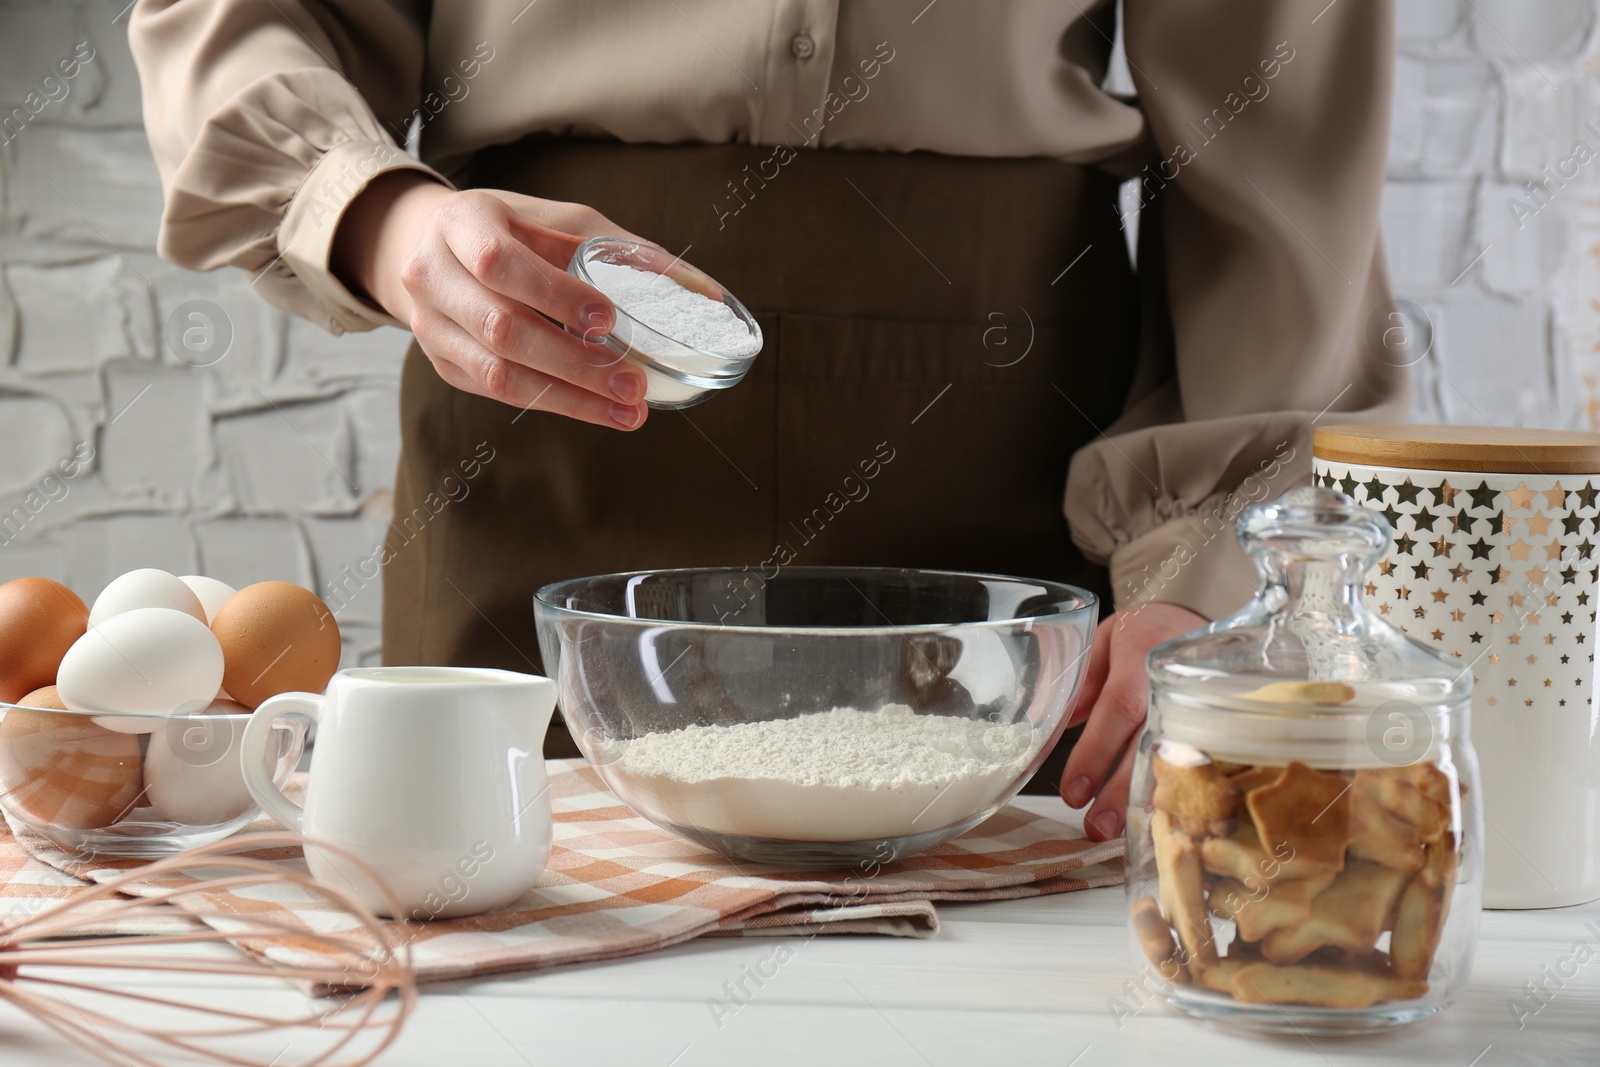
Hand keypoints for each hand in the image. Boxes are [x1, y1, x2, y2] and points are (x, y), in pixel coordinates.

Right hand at [332, 171, 650, 429]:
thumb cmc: (517, 230)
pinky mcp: (444, 365)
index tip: (608, 317)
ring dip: (570, 397)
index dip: (554, 293)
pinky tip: (598, 410)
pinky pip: (498, 394)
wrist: (434, 247)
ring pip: (498, 374)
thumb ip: (626, 252)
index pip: (500, 262)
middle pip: (502, 329)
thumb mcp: (564, 222)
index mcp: (461, 222)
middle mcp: (431, 274)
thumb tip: (709, 295)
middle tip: (635, 384)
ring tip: (627, 411)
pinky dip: (554, 403)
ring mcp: (430, 325)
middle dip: (574, 362)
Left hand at [1060, 602, 1207, 840]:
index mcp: (1143, 649)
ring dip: (1149, 799)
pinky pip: (1198, 759)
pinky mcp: (1220, 719)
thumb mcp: (1104, 642)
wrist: (1199, 619)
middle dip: (1121, 790)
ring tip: (1121, 831)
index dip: (1096, 752)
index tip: (1074, 790)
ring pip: (1177, 756)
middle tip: (1097, 826)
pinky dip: (1176, 792)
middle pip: (1151, 740)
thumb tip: (1053, 728)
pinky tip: (1158, 819)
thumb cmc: (1143, 632)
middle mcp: (1177, 677)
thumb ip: (1081, 683)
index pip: (1119, 707)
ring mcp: (1205, 699)